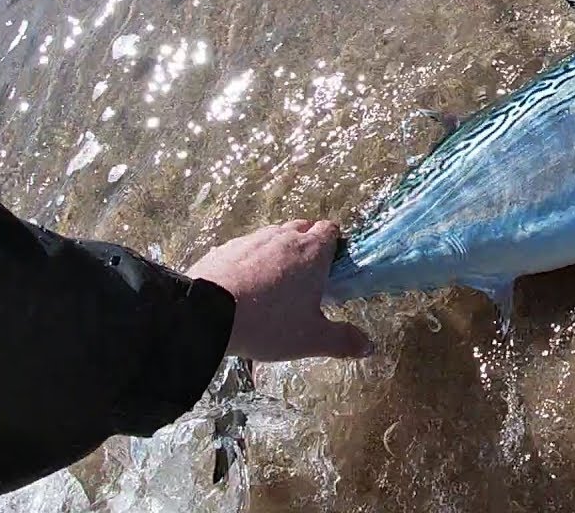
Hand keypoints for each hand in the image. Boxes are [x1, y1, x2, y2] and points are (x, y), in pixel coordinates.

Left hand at [187, 220, 373, 361]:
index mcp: (312, 251)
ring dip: (278, 252)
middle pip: (302, 227)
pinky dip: (249, 261)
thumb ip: (343, 340)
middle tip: (306, 277)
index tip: (332, 266)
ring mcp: (251, 240)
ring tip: (273, 283)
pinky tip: (243, 286)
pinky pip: (244, 249)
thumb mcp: (311, 338)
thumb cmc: (268, 323)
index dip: (334, 244)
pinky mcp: (224, 248)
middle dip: (307, 244)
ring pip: (272, 236)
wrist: (206, 314)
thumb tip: (369, 346)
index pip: (331, 230)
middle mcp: (283, 237)